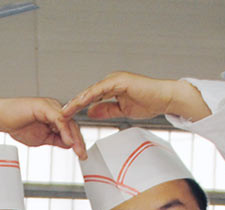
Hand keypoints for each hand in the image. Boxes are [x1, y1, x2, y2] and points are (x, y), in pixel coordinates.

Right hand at [0, 97, 86, 158]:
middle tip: (82, 155)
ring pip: (68, 122)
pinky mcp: (44, 106)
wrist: (1, 118)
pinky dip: (64, 130)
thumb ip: (56, 140)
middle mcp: (55, 109)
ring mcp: (50, 106)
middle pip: (72, 125)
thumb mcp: (42, 139)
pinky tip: (68, 141)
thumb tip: (70, 144)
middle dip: (79, 142)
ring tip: (78, 150)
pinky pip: (58, 118)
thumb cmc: (18, 125)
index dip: (77, 142)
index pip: (71, 129)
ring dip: (74, 138)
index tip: (81, 155)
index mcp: (55, 116)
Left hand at [62, 71, 208, 123]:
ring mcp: (115, 79)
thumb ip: (106, 110)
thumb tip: (90, 112)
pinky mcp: (120, 81)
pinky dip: (90, 96)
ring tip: (66, 110)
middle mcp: (111, 81)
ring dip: (78, 101)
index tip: (66, 115)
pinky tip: (81, 102)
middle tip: (60, 113)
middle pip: (88, 94)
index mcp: (111, 88)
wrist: (164, 98)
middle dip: (74, 104)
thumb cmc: (148, 102)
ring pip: (92, 91)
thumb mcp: (122, 110)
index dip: (77, 107)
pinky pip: (102, 89)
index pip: (90, 98)